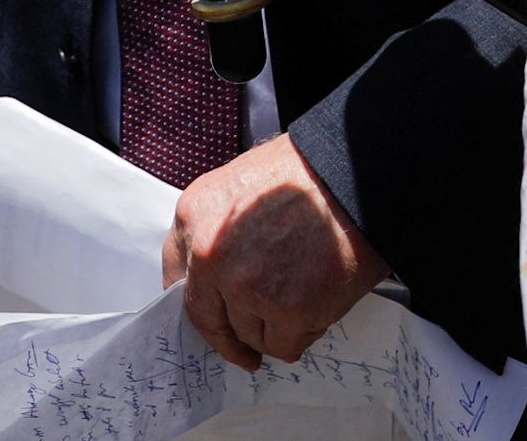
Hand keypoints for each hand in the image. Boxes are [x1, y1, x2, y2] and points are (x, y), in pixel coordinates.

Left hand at [159, 134, 385, 369]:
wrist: (351, 176)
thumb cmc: (304, 174)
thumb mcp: (237, 184)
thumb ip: (215, 229)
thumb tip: (213, 278)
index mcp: (194, 216)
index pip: (175, 279)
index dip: (197, 305)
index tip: (209, 322)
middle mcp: (211, 254)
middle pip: (208, 319)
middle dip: (228, 338)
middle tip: (244, 351)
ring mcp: (247, 286)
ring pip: (248, 335)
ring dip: (270, 330)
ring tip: (298, 303)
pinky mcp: (287, 311)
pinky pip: (283, 346)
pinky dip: (298, 336)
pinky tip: (313, 312)